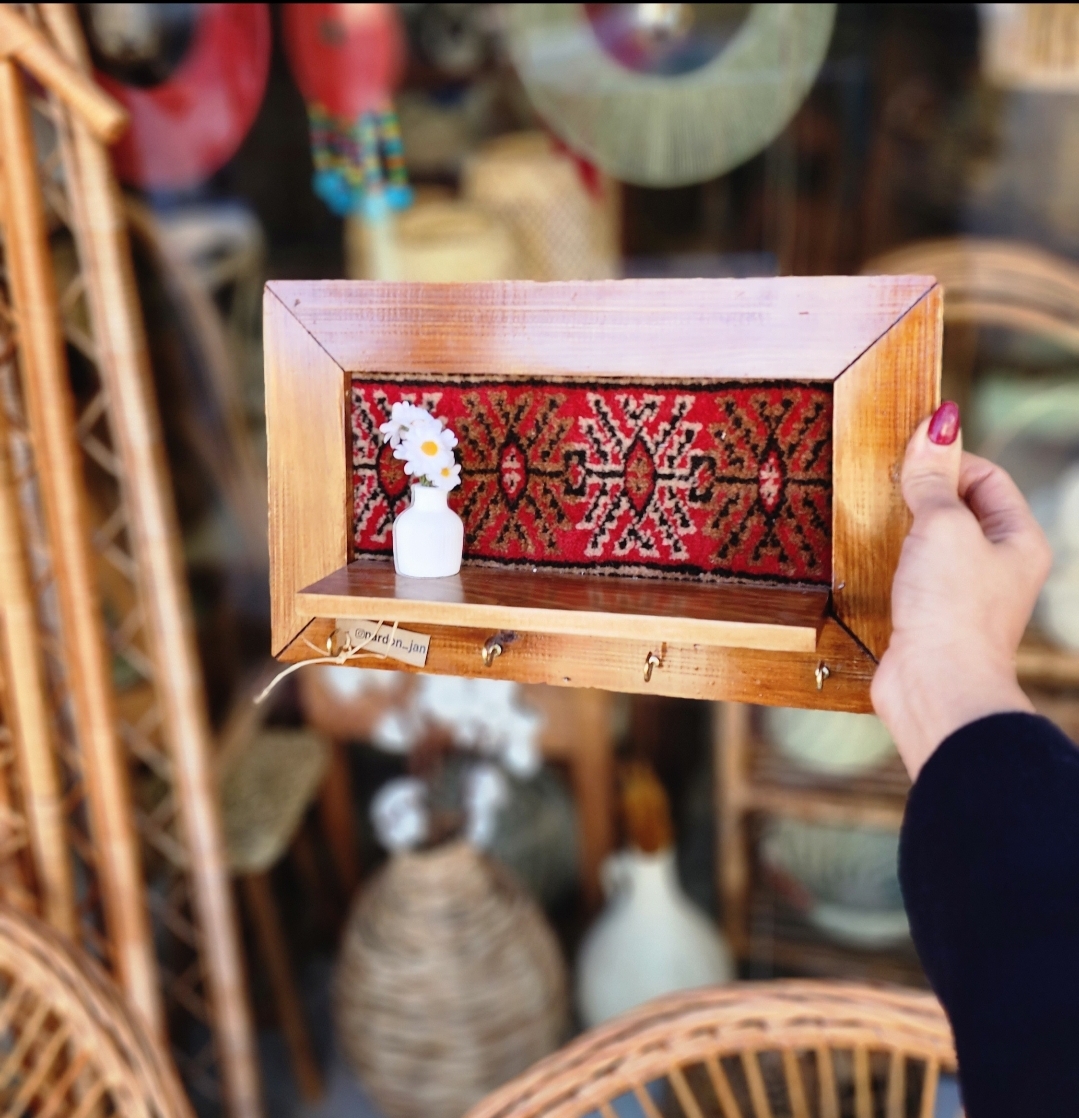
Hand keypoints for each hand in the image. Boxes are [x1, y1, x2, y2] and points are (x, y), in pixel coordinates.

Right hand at [871, 401, 1052, 778]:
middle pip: (956, 508)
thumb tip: (939, 423)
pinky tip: (867, 557)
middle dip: (919, 494)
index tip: (909, 454)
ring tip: (873, 519)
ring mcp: (961, 594)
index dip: (949, 460)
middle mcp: (996, 567)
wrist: (934, 686)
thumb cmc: (953, 609)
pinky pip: (907, 573)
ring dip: (900, 528)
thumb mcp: (942, 526)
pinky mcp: (927, 616)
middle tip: (884, 485)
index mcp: (1018, 540)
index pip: (986, 477)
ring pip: (928, 542)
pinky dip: (887, 561)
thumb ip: (933, 477)